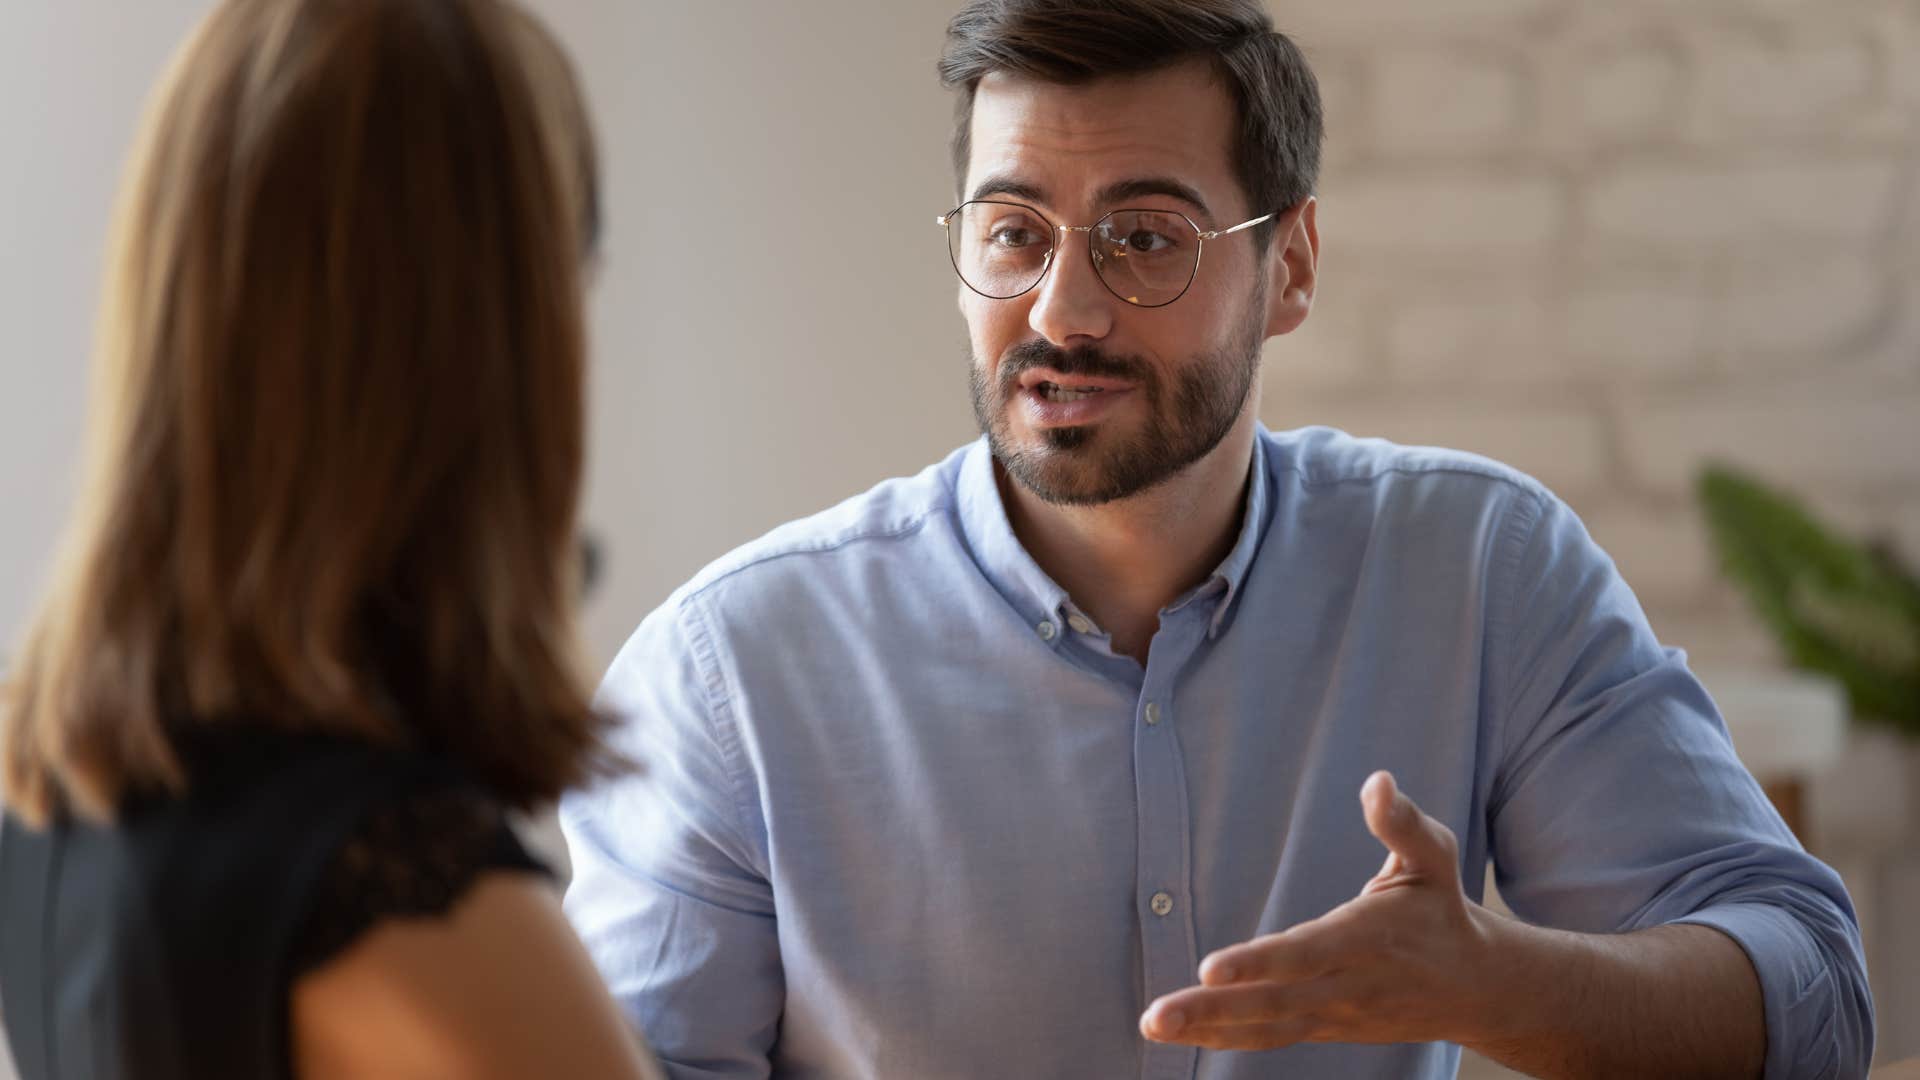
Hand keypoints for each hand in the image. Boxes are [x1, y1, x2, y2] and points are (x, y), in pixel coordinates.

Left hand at [1140, 771, 1501, 1051]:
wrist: (1475, 987)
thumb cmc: (1440, 909)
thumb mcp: (1435, 857)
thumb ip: (1402, 823)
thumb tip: (1376, 781)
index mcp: (1367, 938)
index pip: (1305, 954)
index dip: (1258, 963)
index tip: (1210, 969)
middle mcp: (1346, 984)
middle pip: (1273, 1002)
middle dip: (1212, 1010)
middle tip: (1156, 1016)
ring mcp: (1334, 1014)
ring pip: (1265, 1027)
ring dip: (1206, 1029)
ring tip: (1153, 1025)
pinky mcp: (1324, 1027)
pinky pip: (1270, 1037)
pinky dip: (1225, 1039)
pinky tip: (1181, 1035)